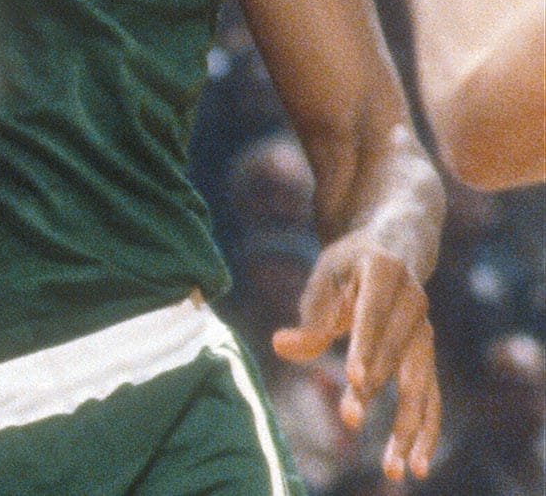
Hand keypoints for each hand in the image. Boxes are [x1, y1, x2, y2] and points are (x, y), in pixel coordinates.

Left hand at [271, 233, 440, 479]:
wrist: (393, 248)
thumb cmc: (347, 266)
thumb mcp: (323, 279)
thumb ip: (309, 317)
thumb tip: (281, 346)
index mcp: (383, 272)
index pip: (373, 314)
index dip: (365, 346)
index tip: (354, 378)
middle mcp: (414, 302)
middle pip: (394, 352)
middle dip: (373, 387)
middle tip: (348, 419)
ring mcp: (426, 331)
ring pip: (419, 382)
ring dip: (406, 424)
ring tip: (392, 463)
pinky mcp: (428, 355)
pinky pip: (431, 397)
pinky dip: (425, 430)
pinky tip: (416, 462)